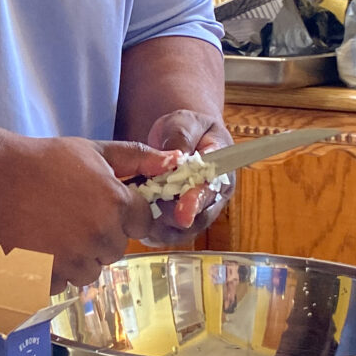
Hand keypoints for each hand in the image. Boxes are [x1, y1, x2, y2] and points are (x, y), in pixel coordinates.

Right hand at [0, 135, 180, 291]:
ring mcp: (74, 260)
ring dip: (78, 256)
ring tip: (52, 230)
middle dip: (99, 236)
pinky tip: (38, 245)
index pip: (143, 223)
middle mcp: (101, 237)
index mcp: (118, 205)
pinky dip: (53, 270)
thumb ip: (136, 157)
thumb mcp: (92, 150)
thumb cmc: (42, 160)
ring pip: (91, 269)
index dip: (125, 213)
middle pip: (116, 249)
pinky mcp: (49, 277)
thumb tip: (175, 162)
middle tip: (70, 214)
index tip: (100, 204)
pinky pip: (64, 282)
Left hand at [135, 110, 231, 244]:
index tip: (182, 213)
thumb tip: (177, 157)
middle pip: (199, 218)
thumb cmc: (186, 128)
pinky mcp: (181, 219)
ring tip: (136, 218)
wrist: (180, 136)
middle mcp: (214, 194)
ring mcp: (198, 210)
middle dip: (174, 220)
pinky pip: (168, 232)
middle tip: (147, 216)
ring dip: (160, 228)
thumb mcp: (184, 122)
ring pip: (182, 230)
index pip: (212, 189)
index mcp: (222, 169)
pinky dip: (150, 230)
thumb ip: (181, 137)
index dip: (196, 202)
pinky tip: (133, 221)